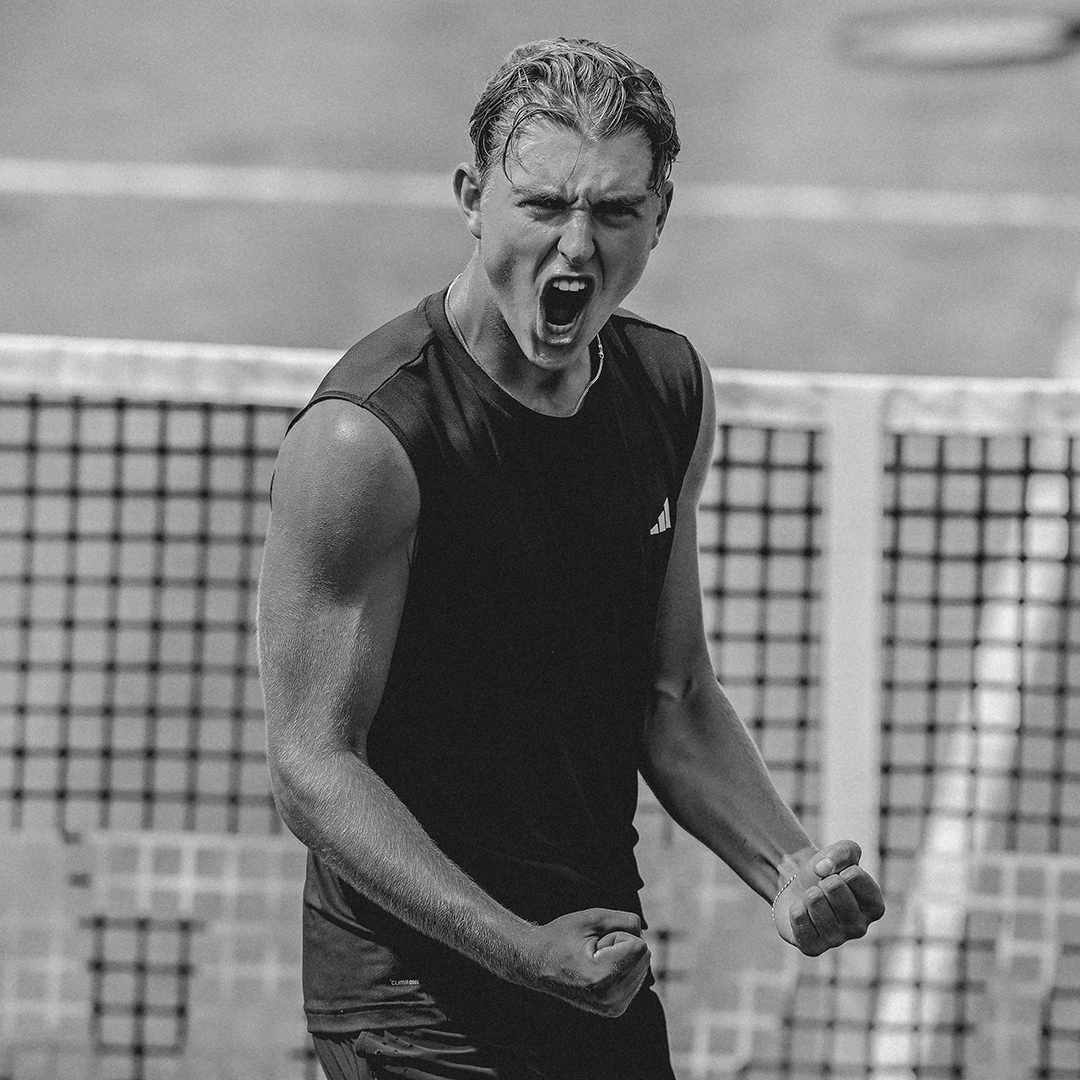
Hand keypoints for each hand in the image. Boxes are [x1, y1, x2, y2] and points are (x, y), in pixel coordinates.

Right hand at [523, 908, 651, 1016]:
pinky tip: (600, 970)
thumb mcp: (592, 917)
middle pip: (644, 956)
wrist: (537, 963)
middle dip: (623, 945)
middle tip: (593, 950)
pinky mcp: (615, 1010)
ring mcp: (613, 1008)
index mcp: (603, 979)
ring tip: (595, 960)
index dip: (617, 935)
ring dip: (623, 956)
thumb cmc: (561, 937)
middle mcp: (611, 999)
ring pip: (643, 966)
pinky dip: (623, 967)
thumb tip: (644, 934)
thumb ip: (625, 919)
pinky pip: (636, 977)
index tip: (593, 942)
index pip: (639, 945)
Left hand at [773, 840, 884, 955]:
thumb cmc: (826, 872)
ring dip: (808, 894)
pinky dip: (796, 910)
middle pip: (834, 888)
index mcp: (874, 906)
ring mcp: (836, 939)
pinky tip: (800, 909)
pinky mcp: (813, 948)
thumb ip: (843, 851)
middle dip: (822, 879)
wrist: (796, 888)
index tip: (837, 873)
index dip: (839, 867)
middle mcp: (859, 927)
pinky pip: (800, 923)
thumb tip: (824, 868)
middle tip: (821, 885)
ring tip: (811, 896)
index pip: (854, 876)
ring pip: (816, 905)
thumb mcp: (841, 852)